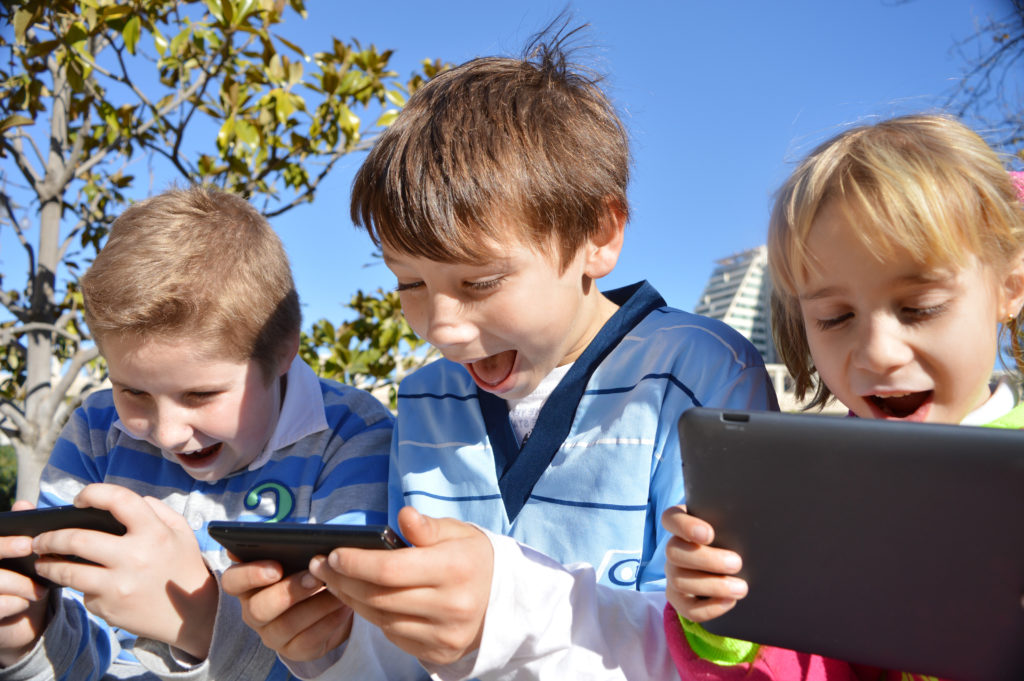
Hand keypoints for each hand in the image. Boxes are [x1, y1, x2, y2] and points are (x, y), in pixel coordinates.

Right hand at [0, 501, 50, 667]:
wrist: (19, 618)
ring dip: (21, 585)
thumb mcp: (23, 554)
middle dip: (7, 553)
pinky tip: (26, 602)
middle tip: (32, 554)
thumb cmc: (21, 578)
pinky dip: (16, 603)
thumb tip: (22, 505)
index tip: (27, 543)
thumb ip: (21, 530)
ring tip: (40, 589)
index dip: (4, 544)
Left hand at [31, 484, 216, 658]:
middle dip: (50, 537)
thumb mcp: (181, 532)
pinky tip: (85, 585)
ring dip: (48, 564)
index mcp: (154, 532)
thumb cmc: (184, 567)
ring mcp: (119, 585)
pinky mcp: (108, 608)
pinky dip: (81, 588)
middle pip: (77, 539)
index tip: (79, 500)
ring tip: (43, 561)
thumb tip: (122, 502)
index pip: (117, 499)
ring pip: (67, 571)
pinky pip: (84, 593)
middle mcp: (134, 557)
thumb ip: (157, 510)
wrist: (192, 616)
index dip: (92, 493)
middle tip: (41, 539)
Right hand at [221, 559, 352, 661]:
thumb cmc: (306, 571)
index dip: (250, 575)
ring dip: (314, 606)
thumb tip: (292, 534)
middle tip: (315, 577)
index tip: (276, 567)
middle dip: (289, 591)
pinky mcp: (293, 651)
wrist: (326, 603)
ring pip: (285, 626)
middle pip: (258, 608)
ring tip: (337, 589)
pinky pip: (307, 642)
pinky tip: (343, 608)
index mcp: (247, 585)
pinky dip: (328, 623)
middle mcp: (253, 612)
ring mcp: (271, 635)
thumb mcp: (296, 557)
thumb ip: (288, 546)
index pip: (232, 581)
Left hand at [309, 506, 492, 665]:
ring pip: (381, 619)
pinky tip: (363, 600)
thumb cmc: (472, 559)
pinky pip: (393, 635)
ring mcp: (444, 633)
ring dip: (352, 600)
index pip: (391, 569)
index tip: (333, 554)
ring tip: (335, 581)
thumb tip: (403, 516)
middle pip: (380, 596)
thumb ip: (427, 527)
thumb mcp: (457, 533)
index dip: (356, 562)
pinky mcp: (438, 651)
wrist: (503, 600)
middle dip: (343, 580)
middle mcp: (451, 605)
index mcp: (455, 569)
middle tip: (321, 566)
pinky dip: (374, 617)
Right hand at [662, 505, 746, 621]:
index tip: (709, 534)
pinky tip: (730, 601)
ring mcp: (673, 574)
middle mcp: (673, 548)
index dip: (685, 526)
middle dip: (707, 560)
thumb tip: (752, 519)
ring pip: (679, 581)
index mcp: (682, 524)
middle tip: (737, 563)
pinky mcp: (679, 599)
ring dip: (713, 586)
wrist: (730, 569)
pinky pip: (688, 608)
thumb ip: (733, 522)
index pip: (671, 519)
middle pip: (673, 552)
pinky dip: (710, 608)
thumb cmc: (731, 539)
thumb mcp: (730, 526)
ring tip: (742, 587)